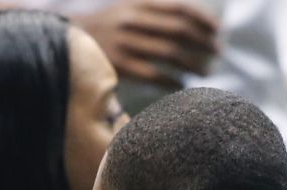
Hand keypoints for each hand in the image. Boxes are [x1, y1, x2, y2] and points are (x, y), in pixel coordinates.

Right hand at [77, 0, 218, 85]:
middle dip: (202, 42)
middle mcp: (134, 21)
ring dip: (192, 63)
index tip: (218, 30)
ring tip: (207, 71)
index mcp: (139, 5)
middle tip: (218, 52)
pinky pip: (152, 75)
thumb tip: (187, 22)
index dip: (202, 19)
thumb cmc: (106, 29)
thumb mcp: (127, 10)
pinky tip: (183, 85)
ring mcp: (126, 44)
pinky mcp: (119, 66)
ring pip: (169, 54)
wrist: (69, 42)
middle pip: (178, 31)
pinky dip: (171, 80)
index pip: (179, 9)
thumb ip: (153, 12)